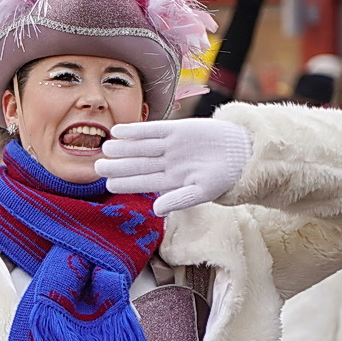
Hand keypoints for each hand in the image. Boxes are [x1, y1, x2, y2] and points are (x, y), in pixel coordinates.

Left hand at [96, 118, 251, 214]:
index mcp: (170, 181)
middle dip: (118, 165)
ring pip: (141, 147)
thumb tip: (157, 210)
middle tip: (97, 166)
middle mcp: (166, 164)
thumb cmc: (225, 177)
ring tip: (104, 146)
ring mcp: (170, 146)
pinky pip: (153, 130)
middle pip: (137, 164)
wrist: (244, 152)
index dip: (125, 183)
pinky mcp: (177, 129)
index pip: (143, 182)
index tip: (108, 185)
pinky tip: (119, 130)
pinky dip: (136, 130)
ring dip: (123, 147)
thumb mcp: (203, 191)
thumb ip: (180, 200)